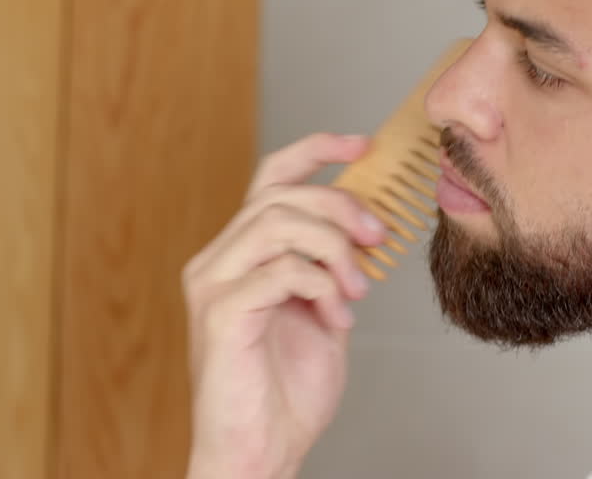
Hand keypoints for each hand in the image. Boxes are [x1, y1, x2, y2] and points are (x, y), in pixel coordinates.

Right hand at [182, 133, 387, 478]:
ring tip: (355, 290)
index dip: (316, 150)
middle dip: (341, 206)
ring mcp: (214, 284)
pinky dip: (321, 285)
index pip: (271, 177)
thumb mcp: (323, 311)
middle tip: (377, 236)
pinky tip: (336, 317)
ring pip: (280, 224)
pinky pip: (280, 270)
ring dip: (335, 250)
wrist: (261, 451)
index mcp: (240, 253)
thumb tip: (369, 224)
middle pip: (281, 194)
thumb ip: (332, 266)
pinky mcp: (221, 313)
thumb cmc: (285, 391)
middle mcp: (217, 260)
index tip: (362, 145)